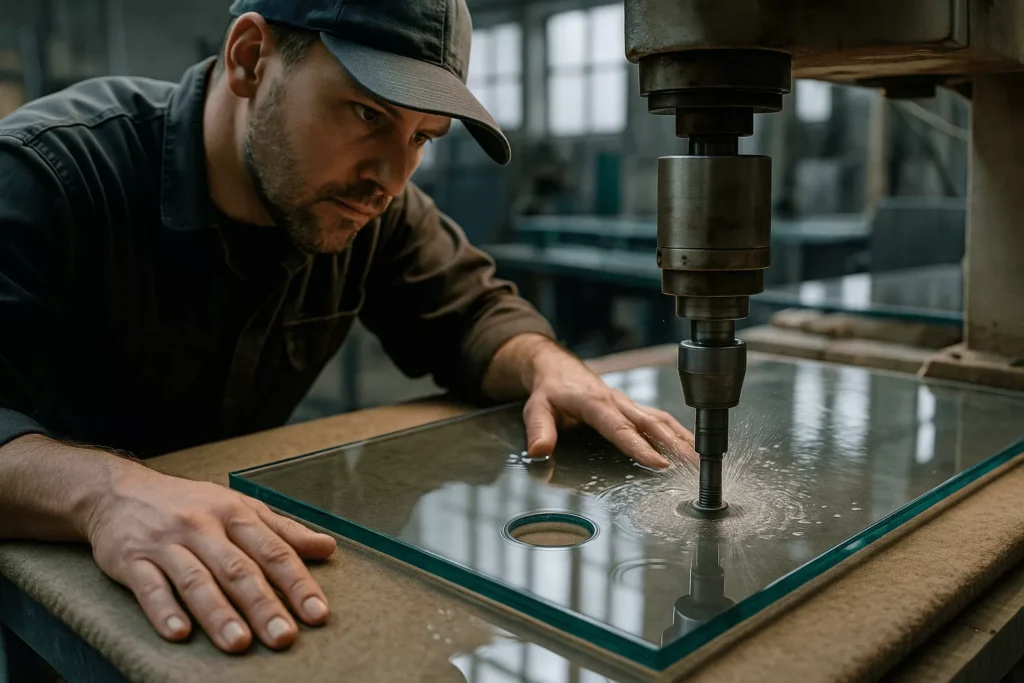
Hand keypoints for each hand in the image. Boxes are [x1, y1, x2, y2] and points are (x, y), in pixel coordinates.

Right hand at [84, 463, 335, 651]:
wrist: (118, 491)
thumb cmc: (190, 504)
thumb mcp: (239, 507)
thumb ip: (283, 530)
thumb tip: (328, 547)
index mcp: (235, 513)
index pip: (273, 550)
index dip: (298, 583)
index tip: (317, 614)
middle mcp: (202, 526)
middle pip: (238, 569)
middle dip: (264, 605)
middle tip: (284, 637)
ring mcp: (166, 543)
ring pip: (196, 580)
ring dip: (218, 613)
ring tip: (239, 644)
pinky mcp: (130, 560)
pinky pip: (149, 587)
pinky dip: (164, 610)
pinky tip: (179, 633)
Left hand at [522, 346, 695, 468]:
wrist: (557, 369)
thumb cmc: (549, 391)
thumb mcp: (535, 408)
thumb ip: (539, 429)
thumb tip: (540, 450)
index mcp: (595, 403)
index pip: (620, 428)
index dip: (640, 446)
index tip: (659, 464)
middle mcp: (618, 402)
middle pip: (651, 424)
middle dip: (675, 446)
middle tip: (694, 467)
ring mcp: (628, 404)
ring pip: (661, 420)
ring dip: (682, 440)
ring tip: (702, 462)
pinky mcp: (634, 408)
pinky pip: (660, 419)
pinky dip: (679, 433)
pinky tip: (692, 448)